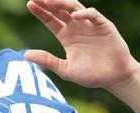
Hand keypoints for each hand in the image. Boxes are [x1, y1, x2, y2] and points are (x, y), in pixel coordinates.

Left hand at [24, 0, 139, 91]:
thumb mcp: (65, 69)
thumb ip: (47, 60)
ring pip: (75, 8)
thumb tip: (25, 54)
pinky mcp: (104, 26)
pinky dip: (84, 13)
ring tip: (49, 1)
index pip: (51, 20)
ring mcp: (90, 25)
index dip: (41, 12)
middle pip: (60, 11)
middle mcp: (77, 27)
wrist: (114, 77)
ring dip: (62, 3)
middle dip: (48, 3)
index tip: (30, 4)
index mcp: (66, 36)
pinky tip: (74, 16)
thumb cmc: (90, 75)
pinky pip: (93, 15)